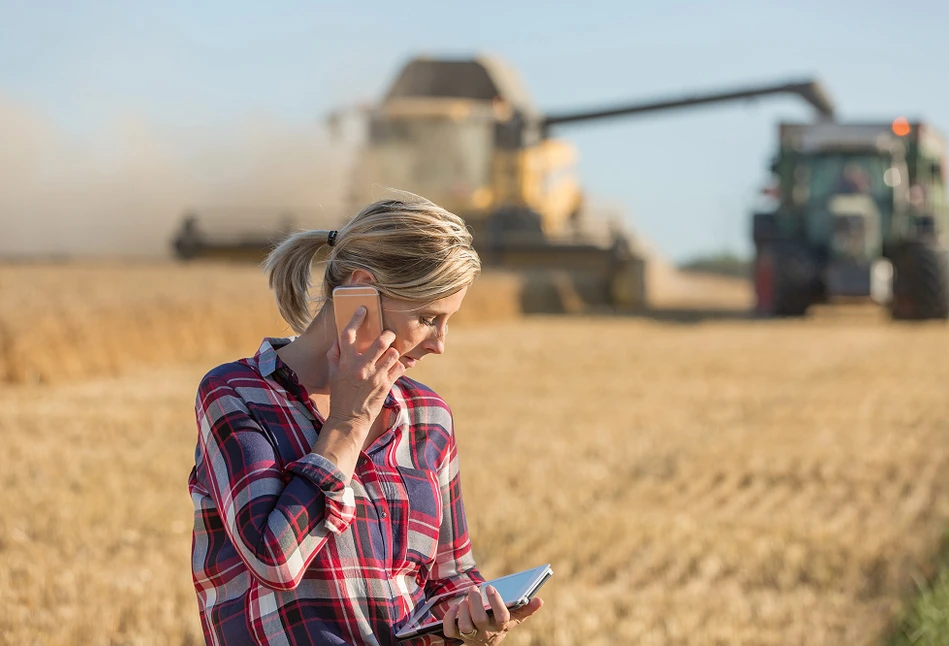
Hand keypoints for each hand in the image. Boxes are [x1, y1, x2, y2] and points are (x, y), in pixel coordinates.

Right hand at [324, 306, 404, 434]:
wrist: (348, 420)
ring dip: (394, 352)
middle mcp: (360, 367)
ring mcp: (375, 376)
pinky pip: (399, 368)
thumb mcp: (333, 375)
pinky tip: (395, 368)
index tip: (363, 310)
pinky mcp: (385, 385)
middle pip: (381, 341)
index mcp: (345, 362)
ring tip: (391, 355)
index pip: (349, 335)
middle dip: (388, 335)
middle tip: (388, 335)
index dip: (356, 319)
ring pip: (393, 353)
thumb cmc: (340, 395)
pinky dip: (400, 366)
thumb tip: (339, 340)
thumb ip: (335, 356)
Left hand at [442, 585, 542, 644]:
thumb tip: (540, 601)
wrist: (485, 640)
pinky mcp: (457, 635)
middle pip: (480, 620)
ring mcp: (471, 635)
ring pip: (465, 626)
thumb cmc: (499, 622)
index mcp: (501, 626)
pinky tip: (455, 607)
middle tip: (474, 588)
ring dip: (463, 611)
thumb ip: (526, 608)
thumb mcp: (514, 617)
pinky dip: (449, 618)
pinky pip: (450, 630)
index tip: (491, 587)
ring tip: (466, 598)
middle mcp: (486, 632)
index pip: (502, 617)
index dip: (496, 603)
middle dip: (475, 603)